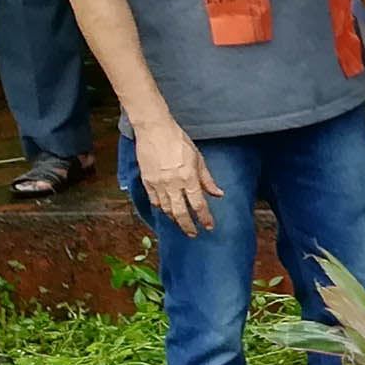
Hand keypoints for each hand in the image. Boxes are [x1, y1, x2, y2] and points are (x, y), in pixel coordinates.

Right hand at [134, 120, 222, 235]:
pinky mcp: (146, 181)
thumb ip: (207, 179)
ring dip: (174, 218)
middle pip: (180, 212)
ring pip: (166, 209)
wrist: (154, 130)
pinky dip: (161, 208)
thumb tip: (219, 194)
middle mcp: (172, 183)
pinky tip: (167, 210)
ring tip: (181, 223)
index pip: (199, 204)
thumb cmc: (178, 141)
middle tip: (193, 234)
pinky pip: (154, 200)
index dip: (205, 218)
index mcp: (188, 178)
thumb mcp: (198, 159)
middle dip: (188, 226)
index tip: (209, 226)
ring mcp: (157, 183)